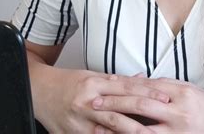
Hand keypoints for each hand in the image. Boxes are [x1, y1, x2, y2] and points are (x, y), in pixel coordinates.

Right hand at [35, 68, 169, 133]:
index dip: (147, 91)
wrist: (38, 90)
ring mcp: (79, 120)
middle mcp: (88, 100)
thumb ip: (118, 80)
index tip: (165, 95)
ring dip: (131, 131)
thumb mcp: (93, 75)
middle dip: (145, 111)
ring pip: (110, 127)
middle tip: (164, 113)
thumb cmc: (67, 82)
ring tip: (149, 133)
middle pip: (121, 106)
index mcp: (95, 82)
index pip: (127, 86)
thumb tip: (142, 79)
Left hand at [90, 77, 203, 132]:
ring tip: (98, 123)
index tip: (105, 83)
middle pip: (140, 104)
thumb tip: (141, 81)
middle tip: (93, 101)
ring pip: (141, 129)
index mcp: (180, 92)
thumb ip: (165, 86)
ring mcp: (176, 131)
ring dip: (117, 126)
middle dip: (115, 102)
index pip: (146, 85)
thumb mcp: (189, 90)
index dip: (124, 84)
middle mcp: (177, 111)